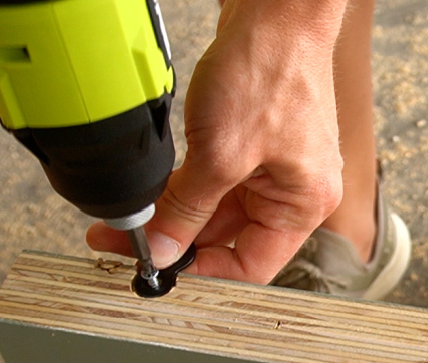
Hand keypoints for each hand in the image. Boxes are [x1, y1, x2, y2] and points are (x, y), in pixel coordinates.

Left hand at [87, 0, 347, 283]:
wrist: (275, 13)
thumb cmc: (270, 73)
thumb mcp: (220, 154)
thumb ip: (189, 208)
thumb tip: (163, 249)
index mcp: (303, 206)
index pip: (252, 265)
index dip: (204, 272)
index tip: (158, 269)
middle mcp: (295, 192)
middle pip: (231, 237)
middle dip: (178, 239)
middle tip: (124, 242)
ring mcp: (276, 168)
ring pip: (218, 209)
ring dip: (176, 213)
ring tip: (132, 217)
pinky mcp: (256, 144)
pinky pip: (217, 180)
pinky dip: (185, 187)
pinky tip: (154, 190)